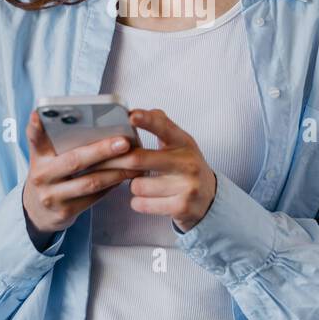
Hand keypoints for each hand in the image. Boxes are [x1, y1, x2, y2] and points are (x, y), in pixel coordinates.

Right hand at [21, 109, 143, 248]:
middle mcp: (41, 175)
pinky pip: (94, 197)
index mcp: (38, 156)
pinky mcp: (65, 211)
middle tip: (124, 142)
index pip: (35, 138)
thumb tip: (93, 122)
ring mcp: (52, 196)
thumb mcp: (45, 158)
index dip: (36, 126)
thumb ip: (57, 141)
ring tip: (135, 161)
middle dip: (102, 151)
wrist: (37, 212)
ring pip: (90, 181)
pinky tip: (125, 176)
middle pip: (75, 160)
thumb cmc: (49, 175)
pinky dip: (112, 185)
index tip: (38, 114)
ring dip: (116, 171)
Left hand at [96, 108, 216, 232]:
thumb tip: (134, 113)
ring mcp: (187, 186)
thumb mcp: (179, 143)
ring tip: (144, 185)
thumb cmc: (185, 165)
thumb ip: (161, 125)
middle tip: (108, 162)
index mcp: (184, 142)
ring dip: (133, 185)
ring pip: (137, 185)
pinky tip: (147, 199)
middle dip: (118, 161)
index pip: (164, 127)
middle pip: (139, 159)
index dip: (146, 120)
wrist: (210, 198)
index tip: (131, 116)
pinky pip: (142, 203)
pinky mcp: (181, 207)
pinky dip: (138, 202)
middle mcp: (188, 163)